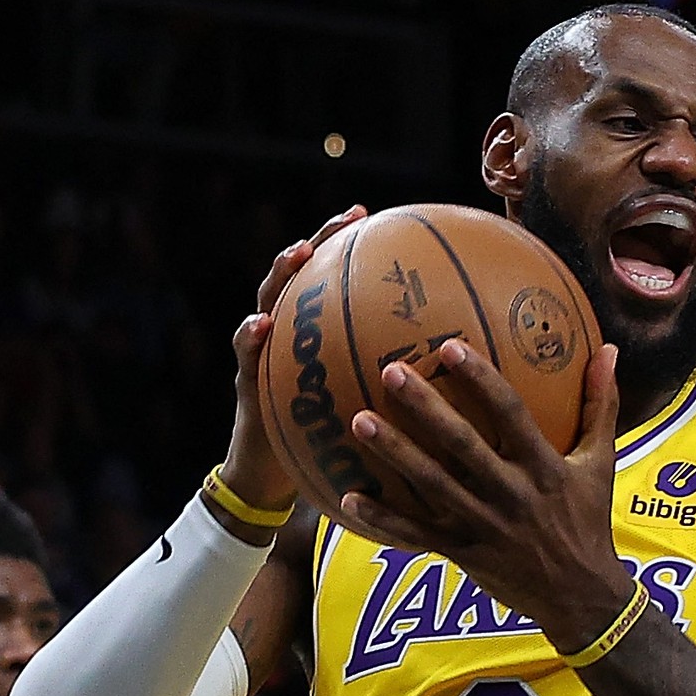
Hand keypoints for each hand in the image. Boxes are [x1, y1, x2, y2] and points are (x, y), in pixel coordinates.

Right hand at [219, 204, 367, 505]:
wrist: (274, 477)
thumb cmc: (327, 442)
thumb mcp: (367, 412)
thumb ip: (393, 388)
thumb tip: (449, 377)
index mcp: (320, 337)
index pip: (339, 284)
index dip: (359, 252)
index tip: (389, 224)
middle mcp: (292, 337)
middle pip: (306, 278)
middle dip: (323, 242)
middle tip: (348, 217)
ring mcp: (264, 355)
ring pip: (269, 302)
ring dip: (282, 274)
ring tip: (299, 253)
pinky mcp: (246, 383)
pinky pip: (246, 356)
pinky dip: (249, 337)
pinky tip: (260, 325)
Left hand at [341, 337, 630, 646]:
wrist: (581, 596)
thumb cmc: (589, 521)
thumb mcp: (602, 463)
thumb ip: (600, 406)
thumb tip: (608, 350)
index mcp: (545, 468)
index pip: (511, 415)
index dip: (481, 380)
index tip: (450, 347)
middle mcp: (512, 495)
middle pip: (462, 445)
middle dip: (425, 407)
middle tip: (391, 371)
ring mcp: (484, 526)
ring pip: (432, 485)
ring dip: (395, 453)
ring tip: (360, 420)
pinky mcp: (463, 553)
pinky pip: (417, 535)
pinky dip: (382, 519)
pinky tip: (347, 498)